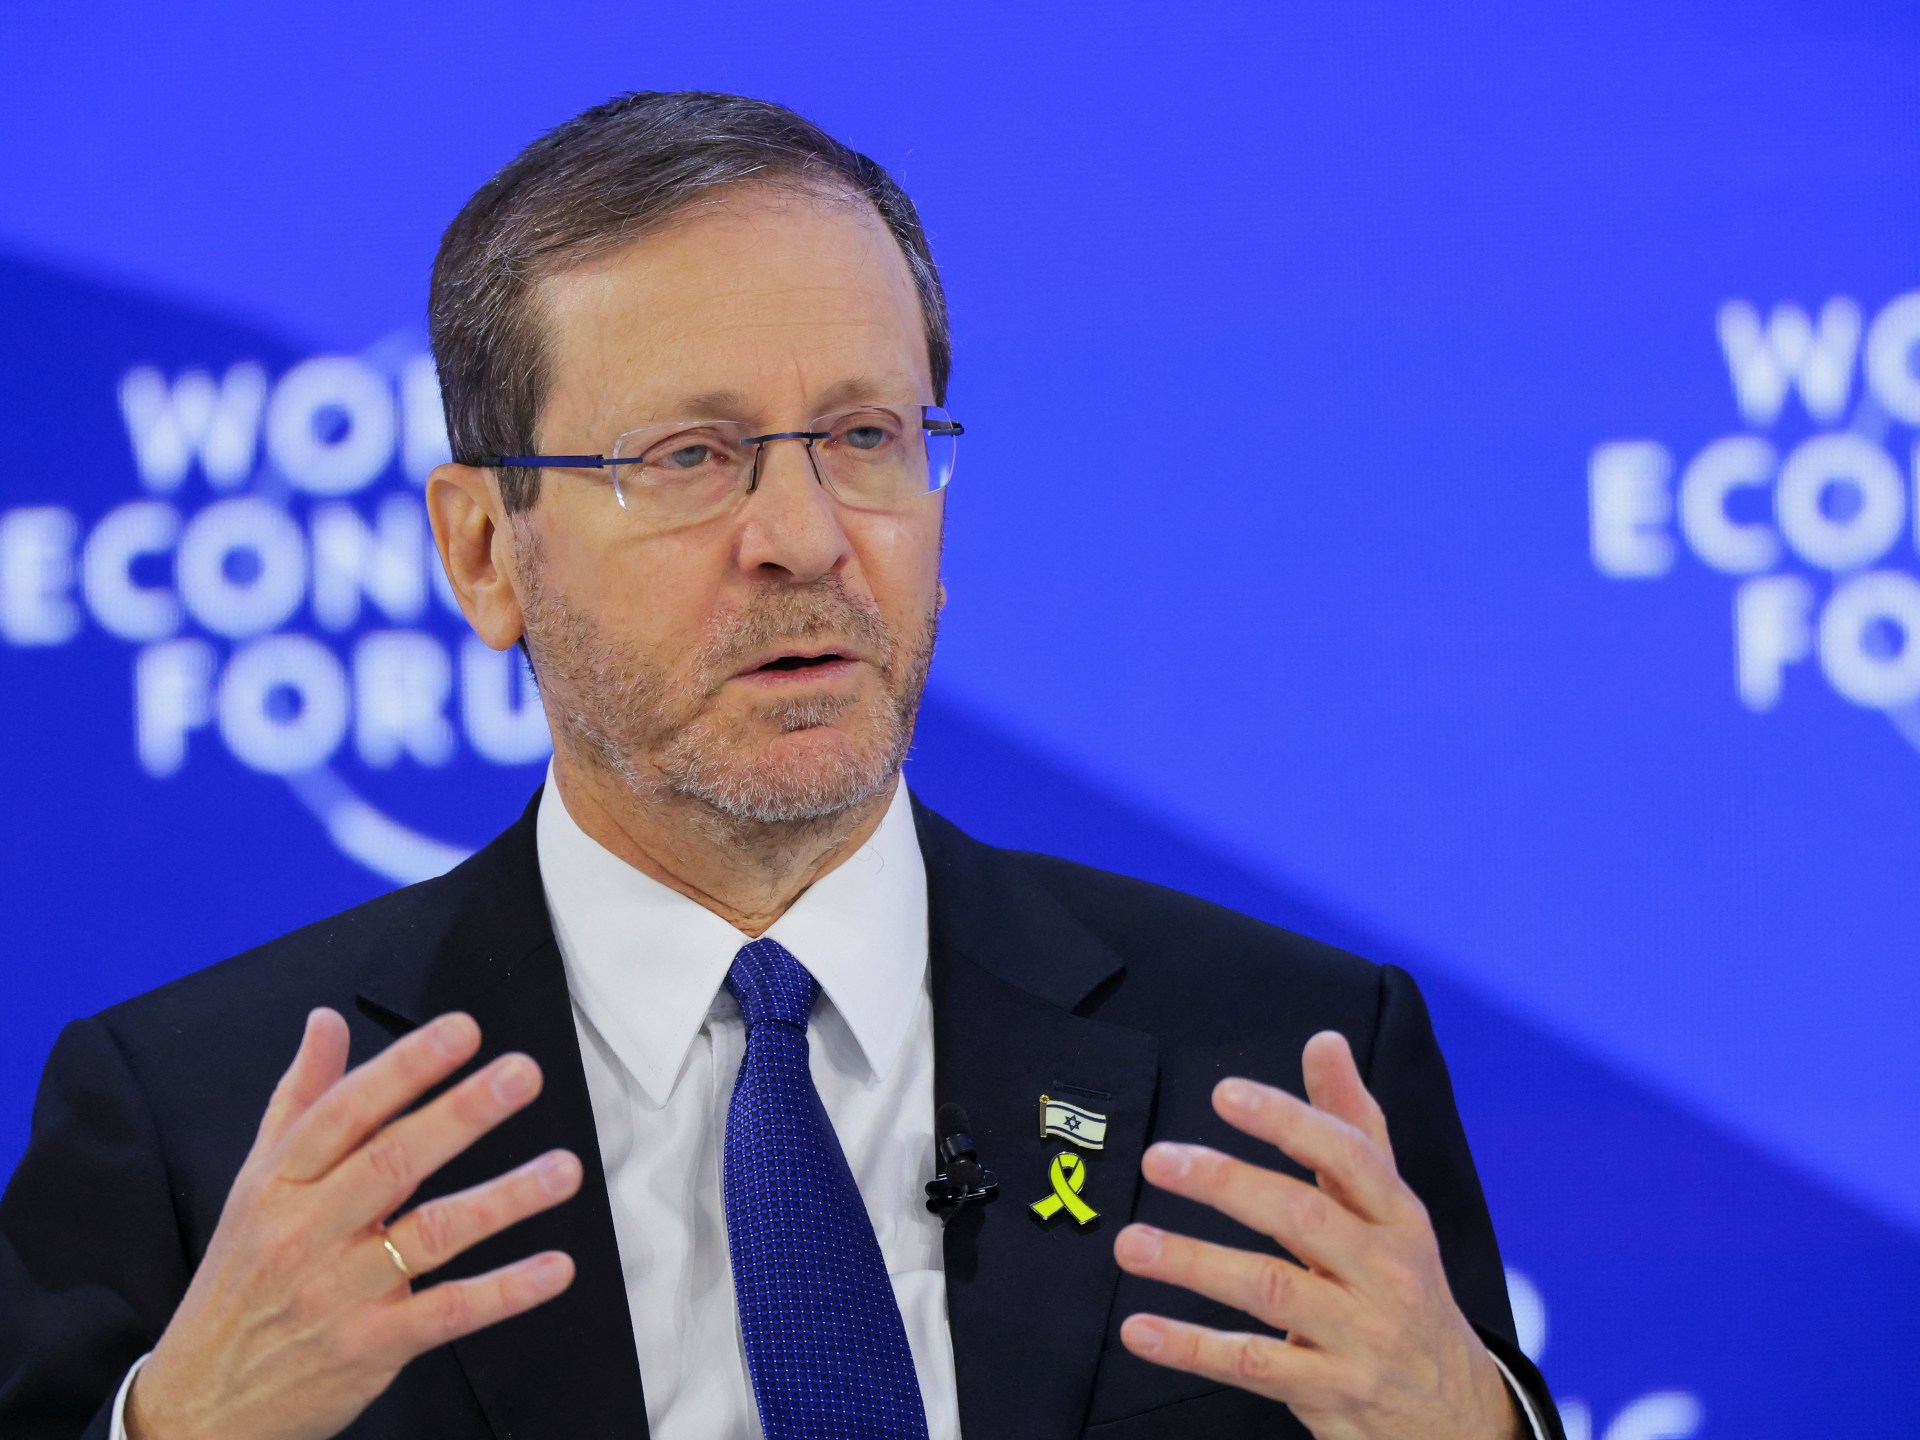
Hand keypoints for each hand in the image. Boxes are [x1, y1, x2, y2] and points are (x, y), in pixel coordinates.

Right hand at [125, 1008, 581, 1439]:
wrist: (202, 1401)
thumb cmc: (240, 1280)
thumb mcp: (255, 1183)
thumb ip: (300, 1098)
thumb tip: (326, 1021)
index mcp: (281, 1182)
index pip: (345, 1111)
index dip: (405, 1067)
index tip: (460, 1031)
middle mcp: (308, 1230)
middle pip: (392, 1161)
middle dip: (461, 1114)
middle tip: (520, 1076)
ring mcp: (341, 1290)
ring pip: (431, 1233)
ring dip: (504, 1199)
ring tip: (562, 1170)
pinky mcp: (371, 1345)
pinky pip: (447, 1312)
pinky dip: (504, 1291)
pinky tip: (553, 1267)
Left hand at [1112, 1031, 1518, 1439]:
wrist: (1454, 1411)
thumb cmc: (1403, 1284)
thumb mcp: (1392, 1207)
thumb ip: (1352, 1123)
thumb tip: (1323, 1040)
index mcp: (1399, 1216)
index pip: (1348, 1155)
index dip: (1287, 1120)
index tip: (1223, 1093)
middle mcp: (1386, 1271)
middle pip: (1302, 1218)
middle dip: (1226, 1183)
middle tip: (1158, 1159)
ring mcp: (1360, 1335)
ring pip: (1269, 1289)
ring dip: (1193, 1263)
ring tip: (1129, 1243)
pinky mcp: (1331, 1391)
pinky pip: (1253, 1366)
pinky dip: (1192, 1348)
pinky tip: (1139, 1329)